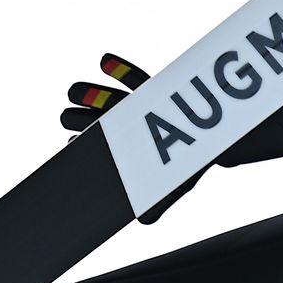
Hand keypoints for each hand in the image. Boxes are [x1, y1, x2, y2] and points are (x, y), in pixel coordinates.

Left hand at [61, 53, 197, 224]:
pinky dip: (119, 69)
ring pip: (109, 99)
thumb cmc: (189, 164)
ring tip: (73, 93)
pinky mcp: (152, 88)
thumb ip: (159, 203)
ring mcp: (138, 105)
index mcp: (127, 147)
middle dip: (78, 120)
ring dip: (89, 94)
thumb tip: (146, 221)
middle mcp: (128, 125)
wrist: (215, 139)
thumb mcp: (175, 185)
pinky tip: (103, 61)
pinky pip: (135, 77)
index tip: (72, 147)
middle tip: (66, 119)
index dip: (82, 146)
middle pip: (97, 121)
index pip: (100, 146)